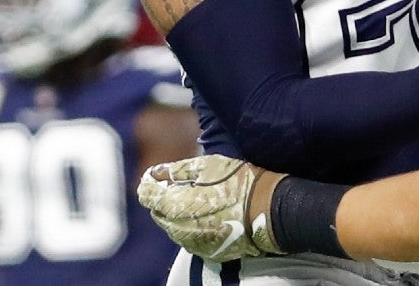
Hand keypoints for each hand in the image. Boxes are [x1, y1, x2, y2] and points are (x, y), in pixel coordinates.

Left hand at [137, 154, 283, 261]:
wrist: (270, 211)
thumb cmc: (241, 182)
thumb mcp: (210, 166)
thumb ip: (178, 170)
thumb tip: (155, 171)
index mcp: (175, 205)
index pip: (147, 195)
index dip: (149, 183)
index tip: (155, 176)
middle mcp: (177, 229)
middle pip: (158, 213)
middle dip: (164, 199)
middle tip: (181, 186)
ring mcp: (192, 243)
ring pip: (173, 228)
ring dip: (178, 214)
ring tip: (198, 200)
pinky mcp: (207, 252)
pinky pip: (190, 239)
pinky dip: (193, 227)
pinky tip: (209, 216)